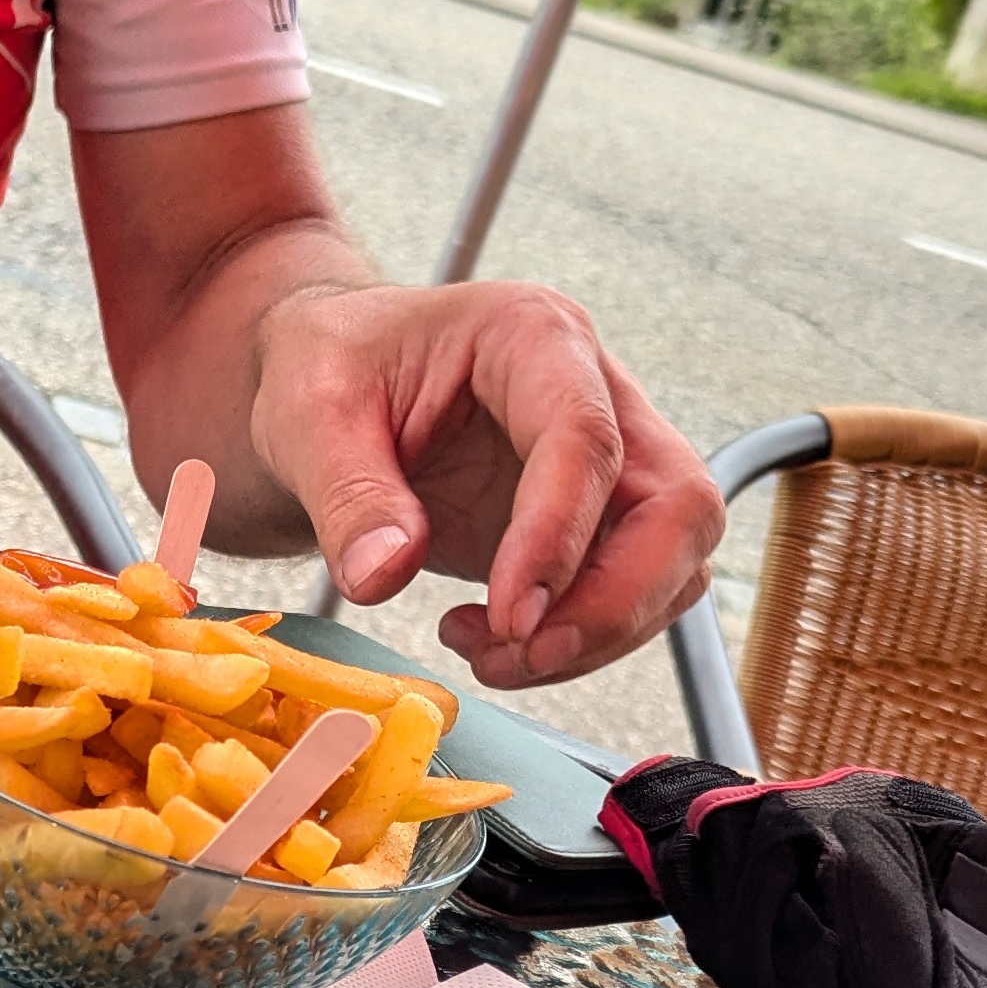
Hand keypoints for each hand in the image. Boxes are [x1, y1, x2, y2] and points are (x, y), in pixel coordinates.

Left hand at [245, 279, 723, 691]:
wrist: (334, 387)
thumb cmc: (329, 369)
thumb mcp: (308, 416)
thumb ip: (347, 496)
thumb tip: (383, 578)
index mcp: (532, 335)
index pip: (587, 437)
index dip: (559, 535)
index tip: (511, 616)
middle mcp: (596, 391)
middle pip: (677, 505)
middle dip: (616, 601)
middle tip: (523, 652)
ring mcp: (610, 460)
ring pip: (674, 560)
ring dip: (599, 632)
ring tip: (491, 652)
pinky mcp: (596, 522)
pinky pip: (634, 595)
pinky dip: (580, 640)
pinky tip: (495, 640)